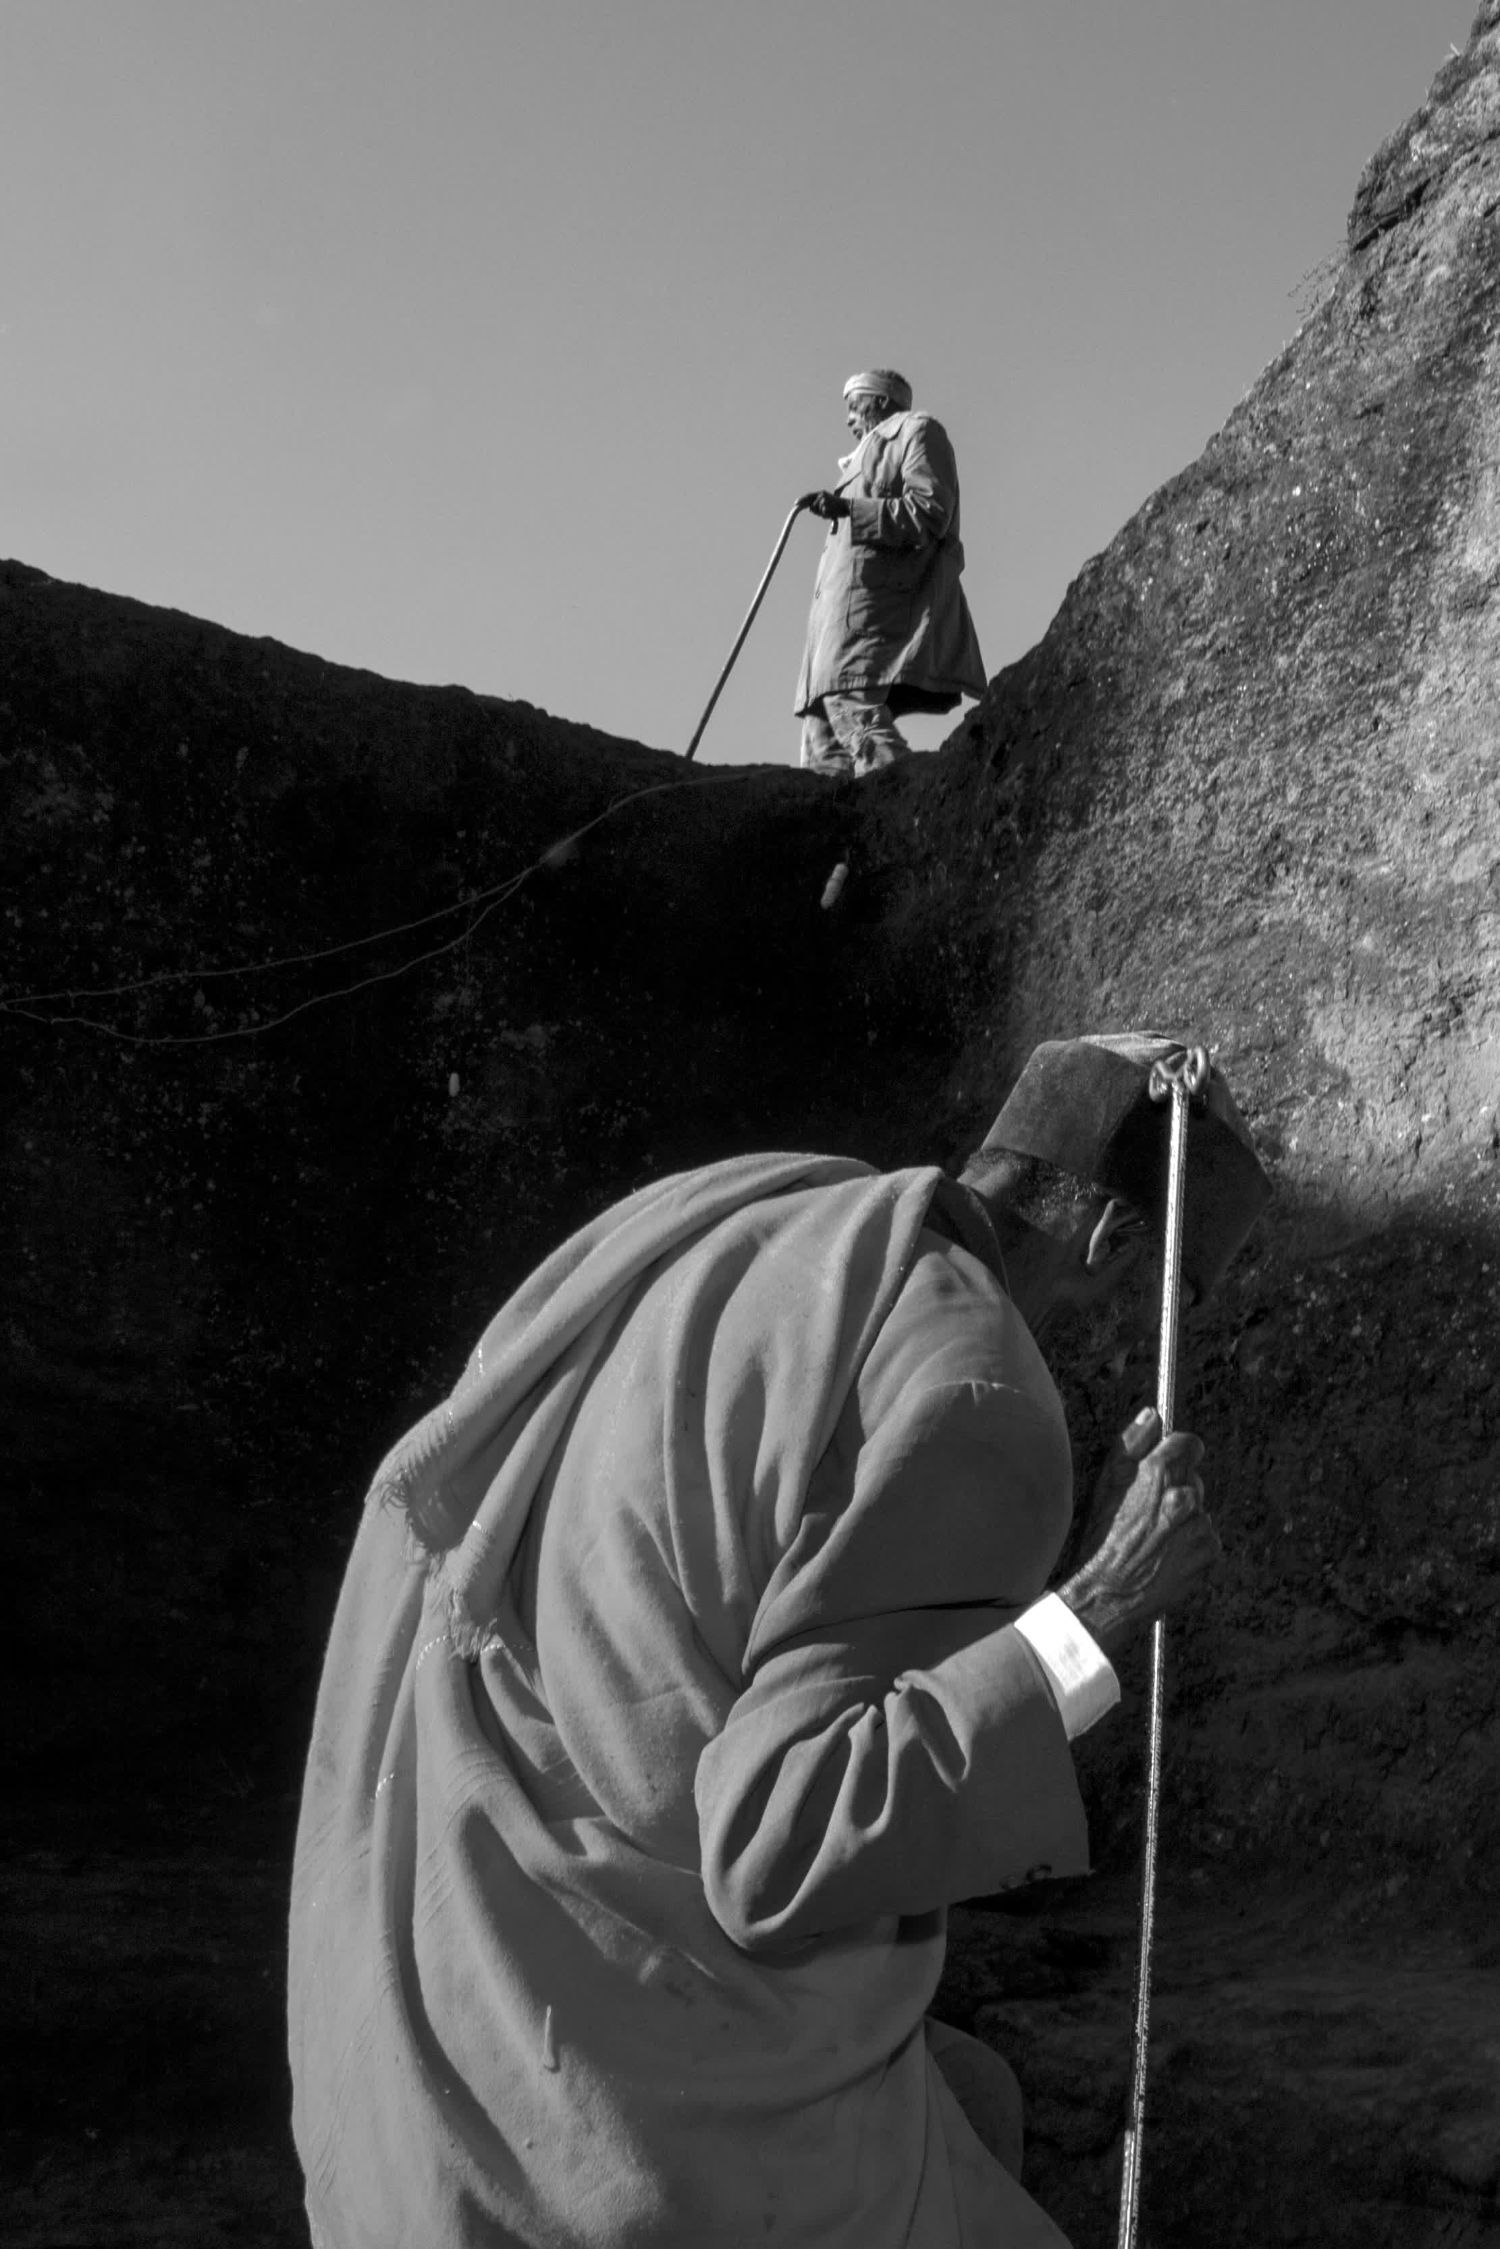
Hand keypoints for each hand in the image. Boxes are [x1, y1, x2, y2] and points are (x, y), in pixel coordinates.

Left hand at [801, 489, 849, 519]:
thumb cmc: (837, 506)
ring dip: (822, 514)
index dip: (801, 499)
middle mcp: (821, 495)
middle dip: (816, 511)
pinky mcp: (826, 507)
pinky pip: (822, 515)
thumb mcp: (827, 501)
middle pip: (811, 507)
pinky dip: (826, 516)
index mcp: (821, 493)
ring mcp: (823, 501)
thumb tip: (810, 509)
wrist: (847, 506)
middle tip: (826, 511)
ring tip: (831, 511)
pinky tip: (832, 513)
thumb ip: (817, 504)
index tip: (795, 503)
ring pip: (816, 511)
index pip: (808, 496)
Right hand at [1056, 1408, 1218, 1657]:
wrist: (1109, 1593)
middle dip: (1176, 1488)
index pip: (1190, 1444)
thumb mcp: (1104, 1484)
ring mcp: (1200, 1527)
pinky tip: (1167, 1554)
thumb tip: (1153, 1415)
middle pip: (1193, 1479)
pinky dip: (1192, 1543)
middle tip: (1148, 1512)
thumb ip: (1131, 1443)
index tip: (1167, 1463)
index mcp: (1159, 1475)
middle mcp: (1185, 1498)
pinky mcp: (1209, 1554)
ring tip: (1155, 1537)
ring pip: (1199, 1510)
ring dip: (1184, 1518)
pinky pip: (1207, 1538)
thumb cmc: (1100, 1538)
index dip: (1177, 1452)